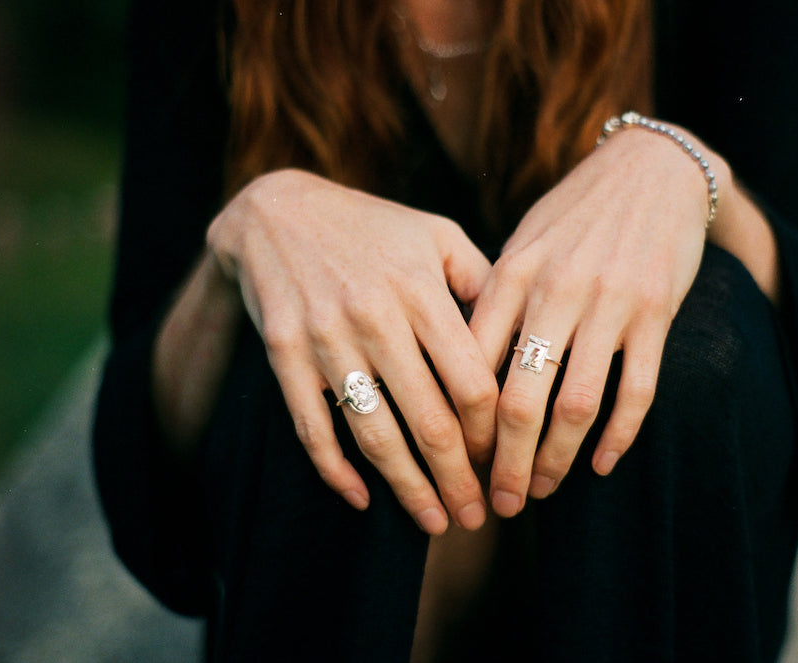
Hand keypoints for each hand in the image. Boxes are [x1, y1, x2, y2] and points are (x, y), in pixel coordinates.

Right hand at [206, 169, 497, 533]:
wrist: (274, 210)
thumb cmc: (373, 226)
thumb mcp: (437, 233)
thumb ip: (482, 281)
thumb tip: (523, 337)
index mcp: (422, 290)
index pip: (471, 382)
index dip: (492, 432)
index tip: (502, 459)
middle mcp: (376, 318)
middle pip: (429, 420)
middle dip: (459, 480)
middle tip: (479, 517)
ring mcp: (326, 339)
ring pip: (374, 434)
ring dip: (408, 489)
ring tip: (435, 522)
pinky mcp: (285, 355)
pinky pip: (311, 426)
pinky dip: (334, 470)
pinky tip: (361, 500)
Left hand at [470, 126, 725, 516]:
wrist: (651, 169)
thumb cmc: (573, 213)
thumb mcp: (521, 244)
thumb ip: (492, 300)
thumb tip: (460, 368)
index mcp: (512, 273)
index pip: (472, 365)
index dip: (461, 423)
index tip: (454, 459)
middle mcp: (556, 291)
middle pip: (518, 399)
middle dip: (502, 462)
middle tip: (497, 500)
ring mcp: (609, 303)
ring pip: (576, 405)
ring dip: (556, 461)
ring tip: (542, 491)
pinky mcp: (656, 313)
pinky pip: (638, 390)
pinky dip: (618, 436)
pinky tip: (602, 464)